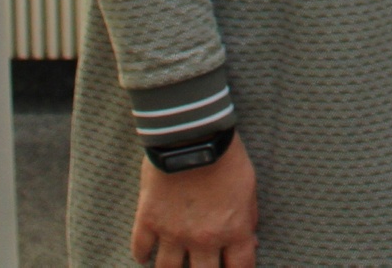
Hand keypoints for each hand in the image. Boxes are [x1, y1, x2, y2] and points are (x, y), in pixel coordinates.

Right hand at [131, 131, 256, 267]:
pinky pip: (140, 249)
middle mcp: (202, 239)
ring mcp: (172, 233)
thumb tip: (250, 241)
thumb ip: (249, 217)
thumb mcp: (249, 186)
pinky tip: (145, 257)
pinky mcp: (148, 220)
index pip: (240, 266)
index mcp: (232, 230)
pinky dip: (142, 255)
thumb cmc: (227, 157)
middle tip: (203, 265)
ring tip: (176, 266)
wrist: (194, 136)